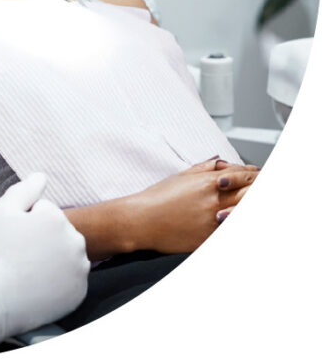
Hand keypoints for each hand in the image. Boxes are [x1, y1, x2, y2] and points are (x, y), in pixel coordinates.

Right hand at [0, 173, 88, 350]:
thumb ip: (24, 189)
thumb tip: (42, 176)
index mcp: (56, 218)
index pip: (42, 209)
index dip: (23, 220)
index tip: (11, 238)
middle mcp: (75, 241)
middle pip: (57, 230)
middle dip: (40, 237)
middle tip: (17, 254)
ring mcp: (80, 269)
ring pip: (64, 252)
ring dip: (50, 256)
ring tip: (26, 269)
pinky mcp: (79, 292)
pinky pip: (69, 277)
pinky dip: (56, 279)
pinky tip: (36, 284)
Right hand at [129, 157, 258, 253]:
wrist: (141, 221)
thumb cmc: (157, 198)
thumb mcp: (181, 176)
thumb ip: (204, 168)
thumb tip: (222, 163)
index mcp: (209, 182)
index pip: (246, 175)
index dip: (256, 175)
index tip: (259, 177)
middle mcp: (216, 201)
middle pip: (253, 194)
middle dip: (259, 190)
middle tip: (261, 189)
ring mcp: (215, 222)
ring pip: (245, 213)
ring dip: (251, 208)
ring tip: (248, 205)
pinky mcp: (211, 239)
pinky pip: (232, 232)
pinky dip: (237, 224)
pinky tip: (235, 221)